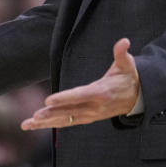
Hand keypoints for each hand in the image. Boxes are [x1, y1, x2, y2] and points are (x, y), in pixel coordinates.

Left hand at [21, 38, 138, 129]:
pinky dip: (52, 123)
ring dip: (46, 122)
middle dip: (50, 114)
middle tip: (34, 116)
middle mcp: (94, 107)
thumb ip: (122, 54)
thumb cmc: (129, 78)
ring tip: (28, 123)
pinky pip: (68, 122)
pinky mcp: (87, 118)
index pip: (80, 95)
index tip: (48, 100)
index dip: (64, 98)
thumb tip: (124, 42)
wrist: (137, 98)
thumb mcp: (128, 64)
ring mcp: (90, 115)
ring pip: (66, 120)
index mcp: (102, 92)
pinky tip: (38, 124)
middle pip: (69, 112)